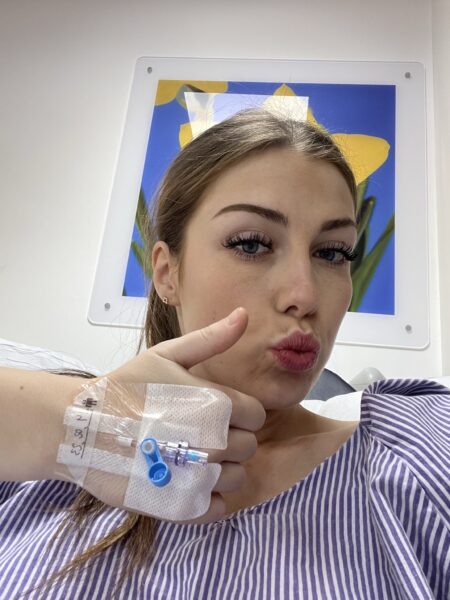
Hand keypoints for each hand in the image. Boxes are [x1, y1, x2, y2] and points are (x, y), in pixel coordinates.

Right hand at [58, 308, 265, 522]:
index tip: (216, 412)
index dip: (240, 413)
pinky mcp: (181, 507)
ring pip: (237, 478)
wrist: (81, 430)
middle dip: (231, 439)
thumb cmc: (125, 388)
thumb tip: (244, 314)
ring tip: (191, 456)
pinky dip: (209, 498)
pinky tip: (187, 479)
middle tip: (199, 432)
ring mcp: (198, 478)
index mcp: (216, 404)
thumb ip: (210, 339)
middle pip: (249, 447)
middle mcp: (214, 443)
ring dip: (222, 469)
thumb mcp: (166, 355)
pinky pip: (218, 508)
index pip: (256, 415)